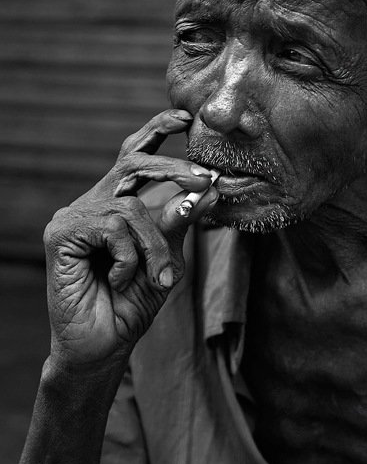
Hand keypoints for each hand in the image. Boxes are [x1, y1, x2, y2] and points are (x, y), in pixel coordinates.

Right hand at [43, 109, 215, 366]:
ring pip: (132, 206)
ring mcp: (74, 217)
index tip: (187, 116)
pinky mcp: (62, 234)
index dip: (157, 130)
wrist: (102, 347)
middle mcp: (93, 203)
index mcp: (115, 204)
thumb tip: (207, 187)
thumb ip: (179, 223)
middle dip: (174, 168)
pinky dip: (131, 257)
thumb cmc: (132, 304)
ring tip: (163, 279)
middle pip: (133, 164)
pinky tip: (123, 280)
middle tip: (206, 177)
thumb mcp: (166, 259)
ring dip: (157, 244)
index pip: (134, 156)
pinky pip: (113, 227)